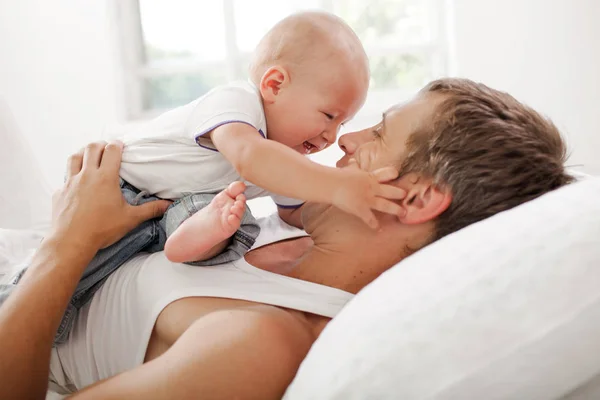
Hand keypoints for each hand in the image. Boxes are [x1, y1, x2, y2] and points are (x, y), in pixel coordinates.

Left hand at [50, 141, 170, 250]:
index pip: (111, 151)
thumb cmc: (102, 229)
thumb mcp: (130, 219)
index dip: (117, 144)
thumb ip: (151, 210)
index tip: (121, 145)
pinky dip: (72, 175)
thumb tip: (168, 205)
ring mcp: (70, 182)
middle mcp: (86, 175)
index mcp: (105, 178)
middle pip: (92, 148)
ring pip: (75, 157)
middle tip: (106, 149)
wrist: (71, 241)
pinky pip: (65, 178)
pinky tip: (77, 183)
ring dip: (83, 153)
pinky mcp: (59, 192)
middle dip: (100, 144)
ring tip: (90, 157)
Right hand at [331, 165, 406, 228]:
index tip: (397, 174)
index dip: (392, 173)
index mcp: (369, 177)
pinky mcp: (361, 209)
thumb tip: (352, 160)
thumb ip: (353, 166)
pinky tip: (378, 229)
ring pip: (386, 205)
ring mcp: (367, 199)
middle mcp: (372, 188)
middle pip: (391, 190)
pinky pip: (370, 219)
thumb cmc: (339, 176)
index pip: (386, 173)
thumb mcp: (349, 169)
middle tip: (405, 195)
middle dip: (399, 193)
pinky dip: (374, 225)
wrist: (331, 184)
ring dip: (396, 210)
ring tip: (404, 213)